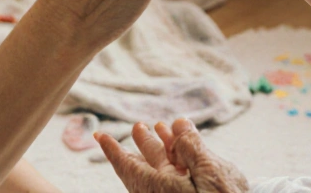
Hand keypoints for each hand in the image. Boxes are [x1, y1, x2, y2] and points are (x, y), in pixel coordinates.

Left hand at [97, 119, 250, 192]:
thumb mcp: (211, 171)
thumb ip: (192, 146)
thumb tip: (178, 123)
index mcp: (159, 189)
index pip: (128, 167)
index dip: (114, 150)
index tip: (99, 135)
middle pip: (146, 167)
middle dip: (142, 145)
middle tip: (139, 126)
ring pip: (164, 171)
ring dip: (163, 149)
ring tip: (164, 128)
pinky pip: (177, 179)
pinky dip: (178, 161)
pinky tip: (184, 149)